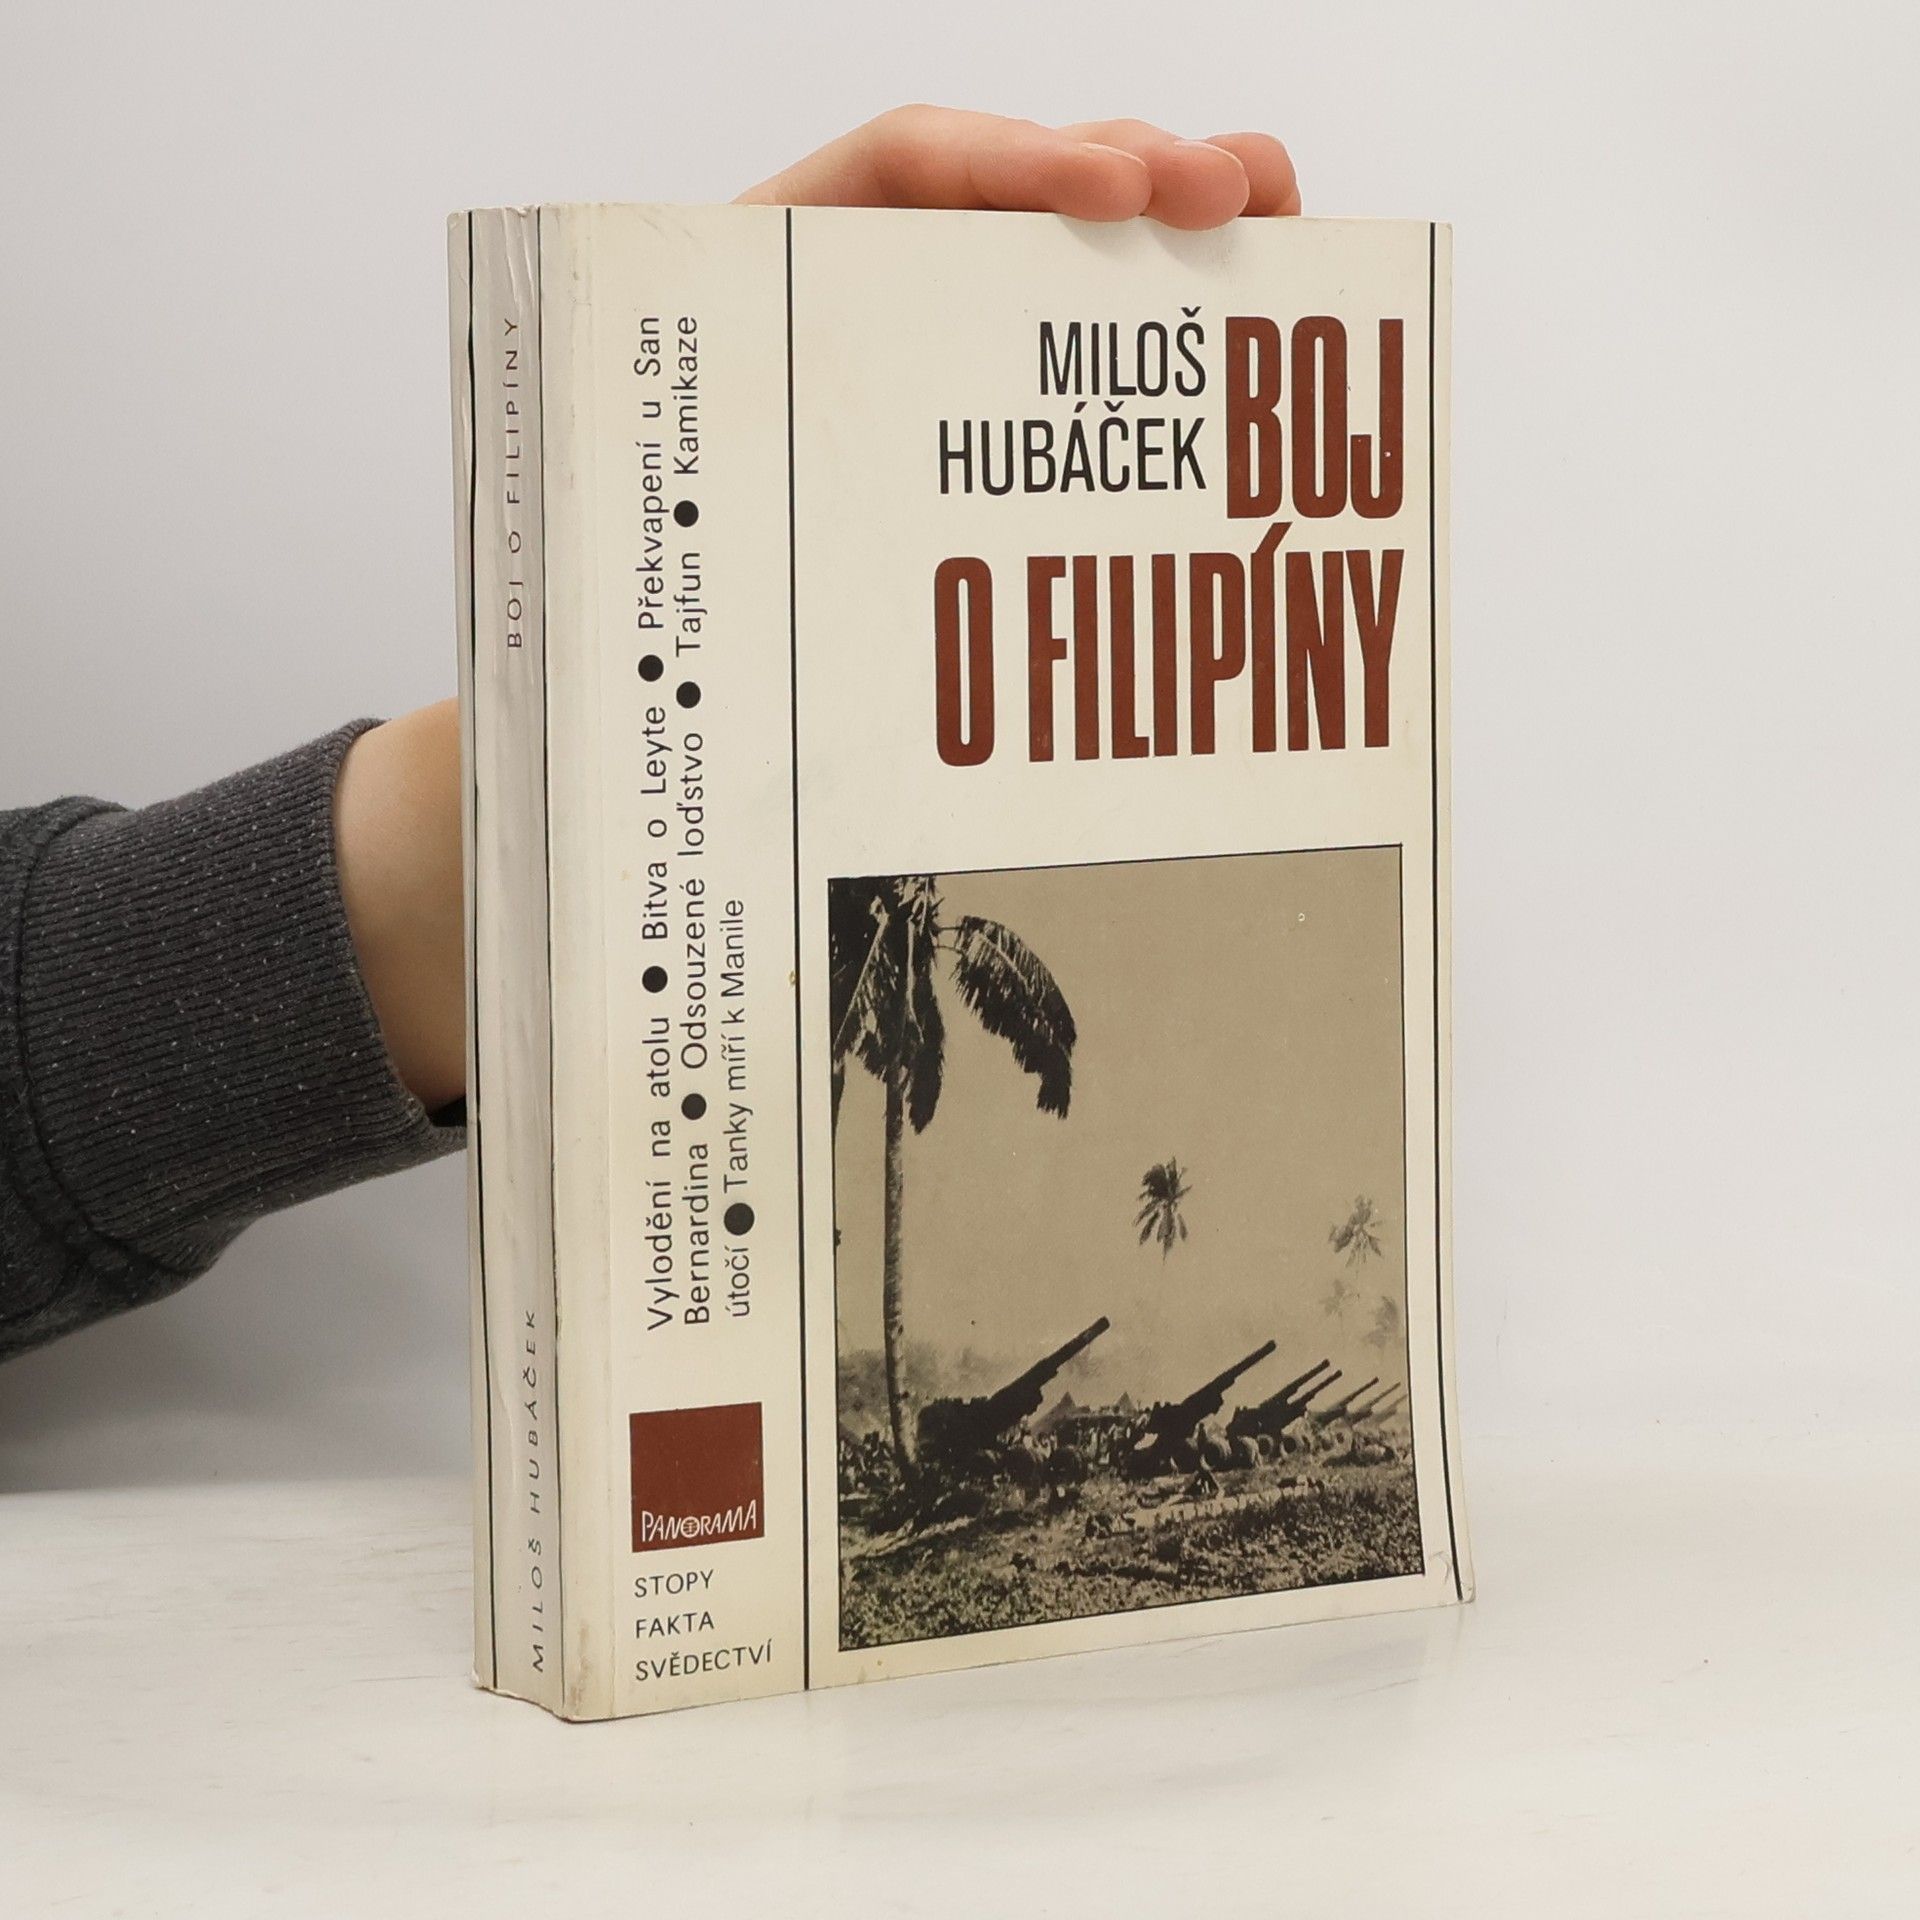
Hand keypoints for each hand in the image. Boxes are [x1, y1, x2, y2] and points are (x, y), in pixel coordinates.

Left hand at [349, 113, 1299, 1108]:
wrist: (601, 705)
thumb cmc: (603, 641)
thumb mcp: (617, 567)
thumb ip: (667, 532)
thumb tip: (720, 550)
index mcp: (751, 298)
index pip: (892, 173)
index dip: (1007, 164)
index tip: (1106, 192)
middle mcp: (848, 317)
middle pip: (1003, 196)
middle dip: (1129, 172)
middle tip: (1230, 194)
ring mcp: (915, 375)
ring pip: (1055, 277)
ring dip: (1167, 246)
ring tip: (1266, 227)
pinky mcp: (966, 446)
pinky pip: (1065, 383)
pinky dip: (1147, 359)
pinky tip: (1221, 357)